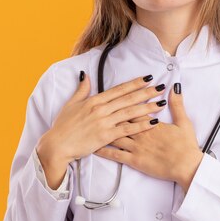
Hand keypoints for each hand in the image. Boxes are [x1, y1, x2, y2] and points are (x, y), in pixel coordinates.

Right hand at [36, 72, 166, 173]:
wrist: (57, 145)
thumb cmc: (63, 126)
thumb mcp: (71, 104)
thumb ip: (82, 89)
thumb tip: (86, 75)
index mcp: (94, 100)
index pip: (119, 89)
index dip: (135, 83)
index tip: (148, 78)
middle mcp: (101, 109)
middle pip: (128, 98)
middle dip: (147, 92)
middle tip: (161, 87)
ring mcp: (104, 122)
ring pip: (130, 112)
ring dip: (148, 107)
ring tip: (162, 103)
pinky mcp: (106, 136)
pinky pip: (127, 129)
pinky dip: (141, 125)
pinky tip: (153, 122)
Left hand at [95, 83, 203, 192]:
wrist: (186, 166)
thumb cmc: (186, 146)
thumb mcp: (184, 122)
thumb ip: (178, 104)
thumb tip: (175, 89)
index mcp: (151, 123)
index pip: (134, 108)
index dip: (125, 101)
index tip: (116, 95)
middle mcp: (140, 133)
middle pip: (122, 119)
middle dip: (110, 112)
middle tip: (97, 107)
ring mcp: (136, 147)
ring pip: (115, 135)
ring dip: (102, 129)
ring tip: (90, 125)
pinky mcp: (134, 161)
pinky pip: (115, 155)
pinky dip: (104, 150)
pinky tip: (94, 147)